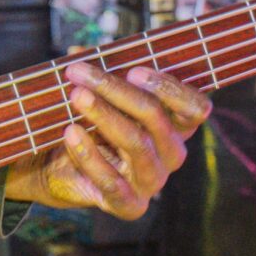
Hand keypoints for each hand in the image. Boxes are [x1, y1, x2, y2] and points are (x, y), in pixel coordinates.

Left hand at [5, 64, 210, 218]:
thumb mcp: (97, 94)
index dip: (170, 88)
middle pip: (155, 117)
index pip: (195, 107)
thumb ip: (97, 72)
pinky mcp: (129, 205)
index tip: (134, 70)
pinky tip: (70, 132)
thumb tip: (79, 50)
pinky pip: (113, 182)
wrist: (59, 169)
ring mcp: (153, 181)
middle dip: (116, 90)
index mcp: (175, 124)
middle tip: (80, 72)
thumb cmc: (89, 123)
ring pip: (136, 143)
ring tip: (75, 96)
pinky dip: (89, 155)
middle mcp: (171, 153)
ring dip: (103, 115)